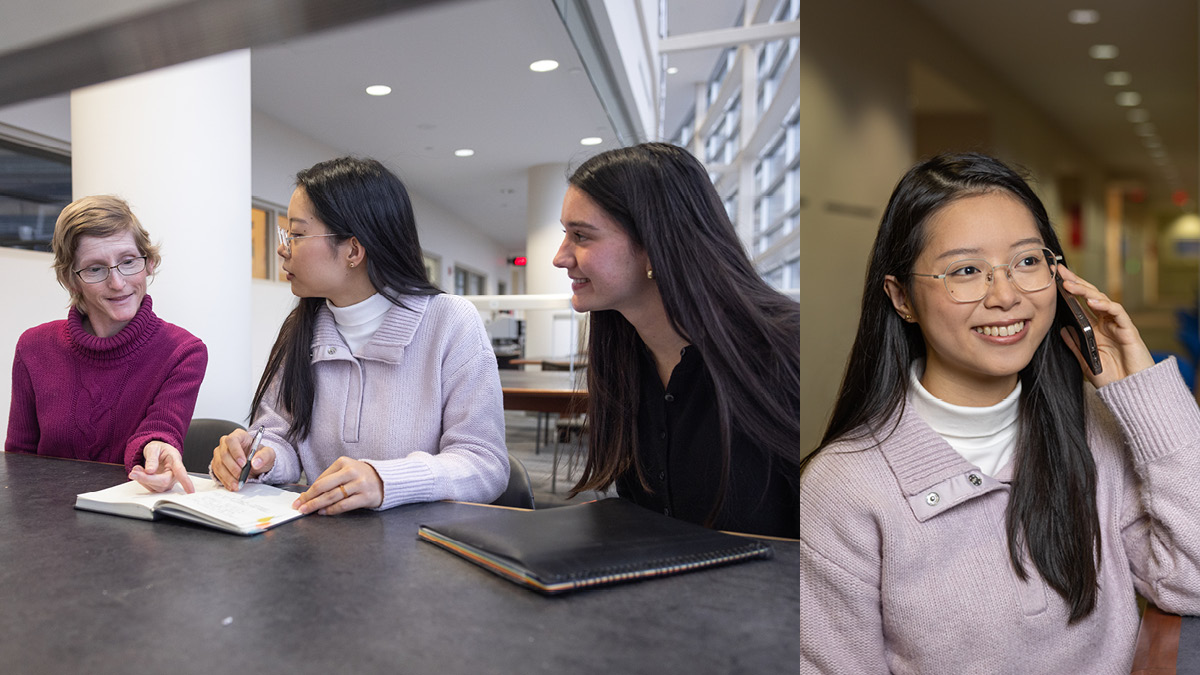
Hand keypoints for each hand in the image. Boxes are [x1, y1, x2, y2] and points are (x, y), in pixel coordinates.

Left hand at [130, 442, 193, 492]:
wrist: (157, 452)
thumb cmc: (159, 450)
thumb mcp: (153, 448)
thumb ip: (152, 458)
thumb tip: (150, 471)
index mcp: (175, 461)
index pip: (181, 472)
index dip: (186, 482)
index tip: (191, 491)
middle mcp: (174, 474)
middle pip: (163, 482)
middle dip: (146, 478)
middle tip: (134, 471)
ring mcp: (168, 482)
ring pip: (155, 487)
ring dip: (142, 479)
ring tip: (137, 468)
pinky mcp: (161, 487)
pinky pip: (150, 488)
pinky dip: (142, 481)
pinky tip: (140, 473)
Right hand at [212, 427, 275, 490]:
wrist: (255, 464)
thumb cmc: (259, 455)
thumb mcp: (268, 454)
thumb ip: (264, 456)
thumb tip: (255, 463)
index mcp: (239, 435)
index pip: (232, 440)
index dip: (236, 452)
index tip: (243, 463)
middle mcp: (226, 443)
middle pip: (224, 454)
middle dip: (233, 468)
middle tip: (242, 477)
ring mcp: (219, 454)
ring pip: (219, 465)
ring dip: (228, 476)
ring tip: (238, 484)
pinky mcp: (217, 464)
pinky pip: (218, 473)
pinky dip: (225, 481)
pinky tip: (233, 485)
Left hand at [293, 457, 382, 514]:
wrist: (386, 480)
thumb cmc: (362, 476)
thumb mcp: (346, 471)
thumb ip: (330, 480)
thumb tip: (310, 494)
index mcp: (344, 462)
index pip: (321, 479)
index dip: (308, 491)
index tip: (299, 499)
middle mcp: (351, 472)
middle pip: (324, 487)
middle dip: (308, 499)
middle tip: (298, 507)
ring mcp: (359, 484)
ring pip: (332, 497)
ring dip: (317, 505)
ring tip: (308, 511)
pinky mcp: (366, 496)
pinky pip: (344, 505)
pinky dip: (332, 510)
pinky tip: (324, 512)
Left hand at [1057, 266, 1154, 386]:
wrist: (1131, 392)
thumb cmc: (1112, 379)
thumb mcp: (1085, 361)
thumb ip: (1075, 345)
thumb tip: (1062, 330)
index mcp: (1097, 329)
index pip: (1082, 304)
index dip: (1071, 291)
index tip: (1055, 280)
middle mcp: (1108, 324)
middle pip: (1092, 297)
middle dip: (1077, 282)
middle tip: (1061, 272)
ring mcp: (1119, 326)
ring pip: (1103, 300)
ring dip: (1086, 291)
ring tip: (1070, 285)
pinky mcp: (1129, 331)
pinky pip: (1118, 313)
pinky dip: (1105, 305)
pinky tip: (1092, 302)